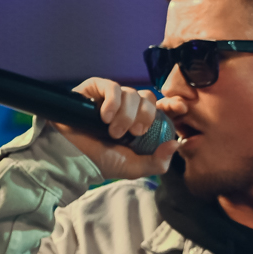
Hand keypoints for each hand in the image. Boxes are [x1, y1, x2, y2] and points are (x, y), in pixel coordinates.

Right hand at [47, 78, 170, 179]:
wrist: (72, 157)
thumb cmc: (101, 161)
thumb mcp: (135, 167)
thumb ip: (158, 161)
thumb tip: (176, 143)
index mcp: (141, 123)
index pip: (163, 107)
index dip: (173, 104)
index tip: (180, 108)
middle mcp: (128, 108)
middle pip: (148, 98)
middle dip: (145, 116)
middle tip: (133, 134)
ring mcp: (111, 98)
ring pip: (131, 93)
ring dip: (126, 114)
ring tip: (113, 132)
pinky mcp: (95, 89)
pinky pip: (111, 86)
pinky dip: (113, 101)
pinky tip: (105, 117)